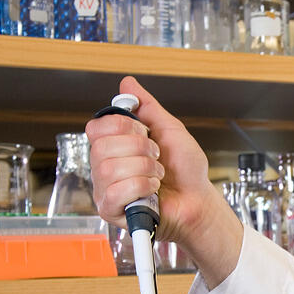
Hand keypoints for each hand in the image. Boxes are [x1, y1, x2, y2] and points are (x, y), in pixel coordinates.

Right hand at [86, 76, 241, 284]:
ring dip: (144, 169)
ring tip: (157, 175)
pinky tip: (152, 190)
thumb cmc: (185, 170)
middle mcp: (105, 165)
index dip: (122, 127)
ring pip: (108, 169)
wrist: (198, 199)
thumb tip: (127, 83)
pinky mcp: (111, 210)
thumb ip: (147, 107)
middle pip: (101, 147)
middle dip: (139, 149)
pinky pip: (114, 192)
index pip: (96, 127)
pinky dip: (141, 187)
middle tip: (156, 157)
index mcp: (114, 145)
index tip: (145, 133)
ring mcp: (106, 189)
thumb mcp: (169, 129)